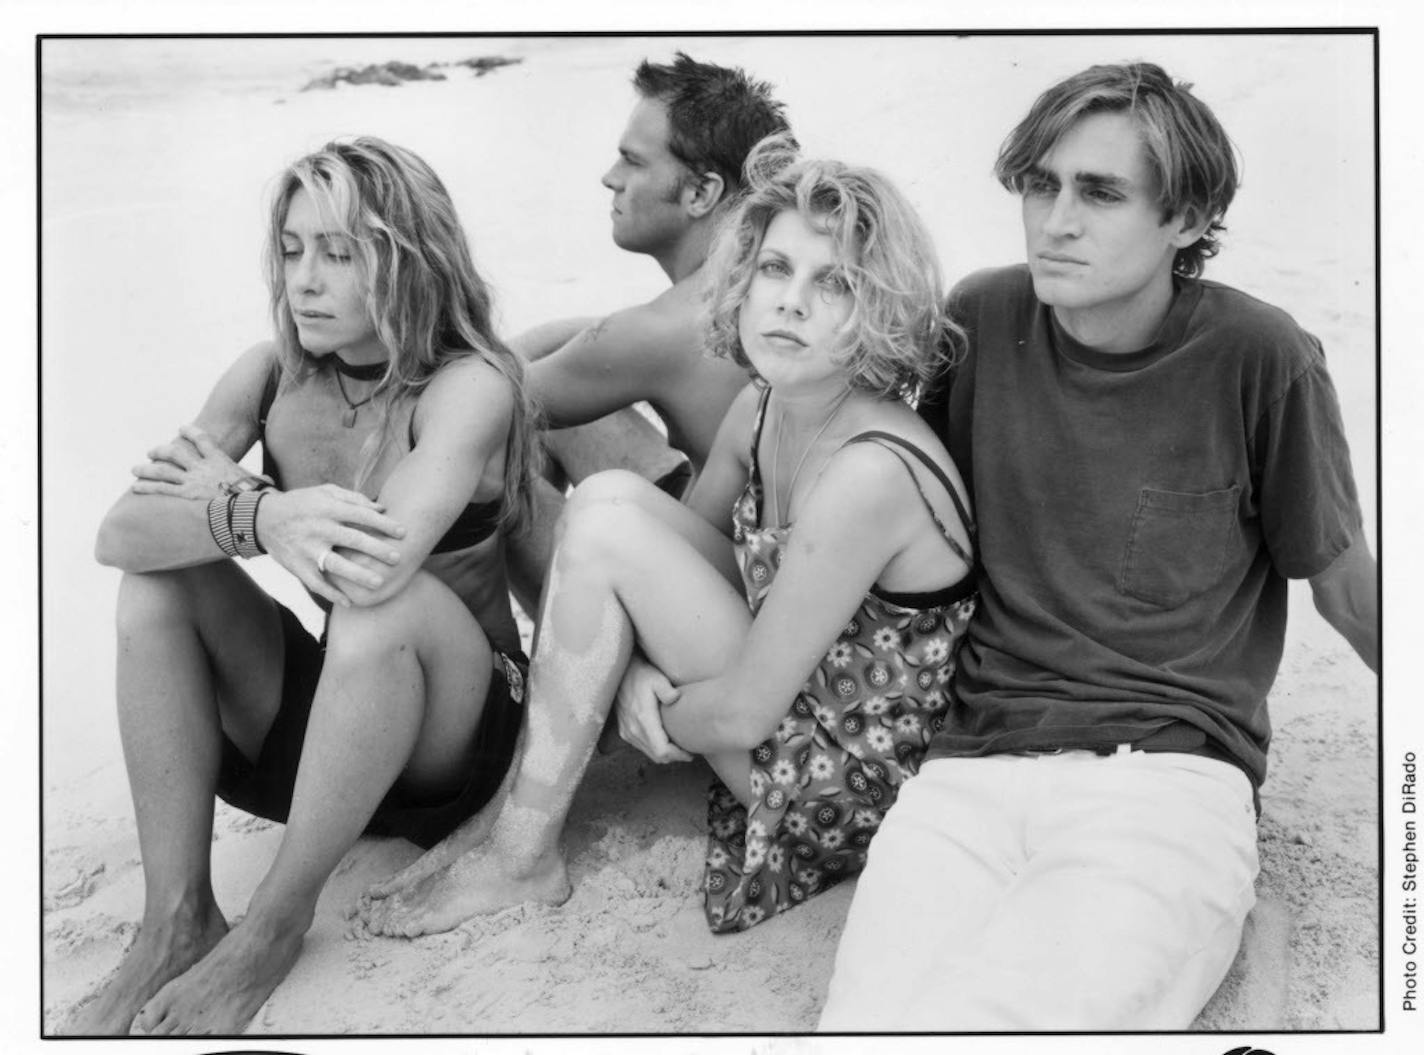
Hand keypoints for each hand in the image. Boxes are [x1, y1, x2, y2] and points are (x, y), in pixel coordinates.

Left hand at [130, 424, 269, 499]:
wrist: (250, 508)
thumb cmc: (259, 497)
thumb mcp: (262, 484)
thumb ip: (262, 482)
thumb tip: (270, 483)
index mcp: (221, 461)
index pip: (202, 440)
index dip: (190, 432)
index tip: (181, 428)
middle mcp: (203, 467)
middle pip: (176, 452)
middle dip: (161, 451)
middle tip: (151, 453)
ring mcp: (192, 480)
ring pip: (163, 469)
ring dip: (147, 468)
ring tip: (135, 469)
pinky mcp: (185, 496)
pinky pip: (160, 489)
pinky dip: (147, 487)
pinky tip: (136, 488)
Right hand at [257, 485, 406, 606]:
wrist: (263, 519)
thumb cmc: (303, 503)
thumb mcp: (325, 492)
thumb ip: (354, 499)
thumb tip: (382, 508)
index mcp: (327, 507)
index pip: (361, 515)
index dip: (384, 523)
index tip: (404, 532)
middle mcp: (318, 528)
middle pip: (352, 540)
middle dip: (377, 550)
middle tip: (398, 559)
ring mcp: (307, 549)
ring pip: (335, 565)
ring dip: (358, 575)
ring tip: (379, 583)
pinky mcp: (297, 566)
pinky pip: (316, 584)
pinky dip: (332, 594)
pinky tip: (350, 602)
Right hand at [612, 654, 692, 763]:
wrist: (620, 674)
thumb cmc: (642, 675)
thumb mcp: (657, 678)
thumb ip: (667, 690)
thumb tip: (676, 697)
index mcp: (644, 720)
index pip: (662, 751)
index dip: (678, 756)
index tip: (691, 753)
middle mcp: (634, 730)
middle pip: (657, 756)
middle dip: (675, 757)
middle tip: (689, 752)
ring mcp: (627, 732)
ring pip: (650, 754)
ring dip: (665, 755)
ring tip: (680, 747)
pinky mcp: (625, 731)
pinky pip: (643, 748)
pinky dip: (655, 749)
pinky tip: (665, 741)